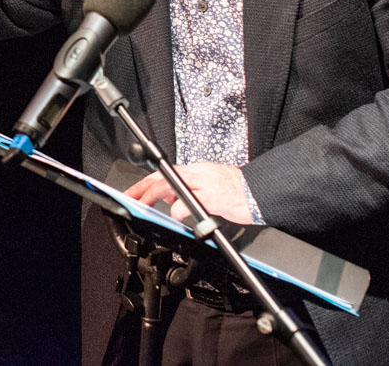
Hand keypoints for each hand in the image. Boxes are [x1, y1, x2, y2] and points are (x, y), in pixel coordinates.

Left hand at [129, 161, 254, 224]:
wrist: (260, 191)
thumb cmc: (237, 189)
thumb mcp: (208, 183)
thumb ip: (189, 188)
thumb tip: (169, 198)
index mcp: (194, 170)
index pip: (163, 173)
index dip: (144, 183)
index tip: (131, 192)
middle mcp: (196, 174)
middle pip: (161, 177)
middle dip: (142, 189)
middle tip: (129, 199)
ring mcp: (204, 184)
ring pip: (170, 186)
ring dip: (153, 196)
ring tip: (144, 206)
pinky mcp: (213, 197)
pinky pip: (190, 203)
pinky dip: (179, 211)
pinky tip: (177, 218)